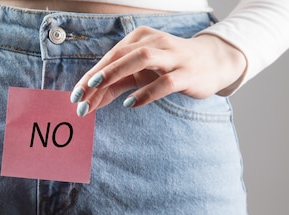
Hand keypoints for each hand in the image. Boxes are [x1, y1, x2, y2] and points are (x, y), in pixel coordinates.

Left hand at [70, 27, 246, 115]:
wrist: (213, 62)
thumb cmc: (169, 66)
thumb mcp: (139, 74)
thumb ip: (115, 84)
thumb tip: (89, 101)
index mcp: (140, 38)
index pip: (110, 56)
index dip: (90, 76)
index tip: (75, 96)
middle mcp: (155, 42)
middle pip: (120, 55)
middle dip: (98, 75)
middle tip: (80, 94)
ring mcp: (172, 56)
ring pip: (141, 58)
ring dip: (116, 73)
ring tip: (98, 88)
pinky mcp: (187, 73)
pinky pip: (165, 81)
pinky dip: (146, 92)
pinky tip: (130, 103)